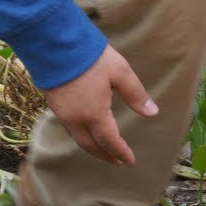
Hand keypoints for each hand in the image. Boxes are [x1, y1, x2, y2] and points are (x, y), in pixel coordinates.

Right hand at [41, 44, 156, 165]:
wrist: (55, 44)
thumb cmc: (91, 58)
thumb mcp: (120, 73)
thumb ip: (136, 95)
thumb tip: (152, 113)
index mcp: (94, 114)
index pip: (109, 141)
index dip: (120, 152)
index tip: (129, 161)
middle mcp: (76, 119)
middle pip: (91, 145)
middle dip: (105, 155)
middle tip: (117, 161)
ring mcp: (62, 113)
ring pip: (78, 138)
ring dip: (92, 147)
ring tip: (103, 150)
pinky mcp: (53, 104)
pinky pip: (69, 128)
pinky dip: (80, 136)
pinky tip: (85, 131)